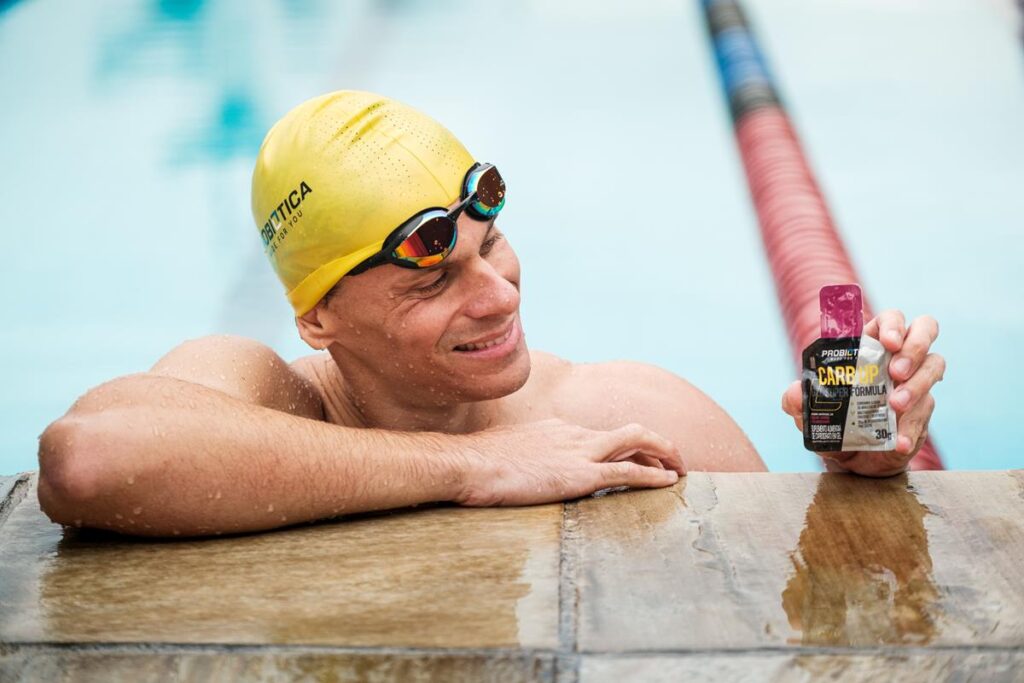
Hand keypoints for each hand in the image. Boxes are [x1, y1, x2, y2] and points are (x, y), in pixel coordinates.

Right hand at [451, 418, 686, 506]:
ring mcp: (579, 452)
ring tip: (681, 470)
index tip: (637, 459)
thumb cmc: (478, 464)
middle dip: (657, 444)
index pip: (602, 435)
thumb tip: (516, 468)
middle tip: (673, 461)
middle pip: (628, 432)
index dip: (626, 447)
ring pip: (637, 442)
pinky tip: (669, 483)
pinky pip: (628, 471)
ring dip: (664, 454)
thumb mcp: (505, 453)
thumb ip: (521, 456)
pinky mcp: (581, 474)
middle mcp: (574, 434)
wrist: (470, 463)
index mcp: (557, 429)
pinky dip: (653, 475)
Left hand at [781, 309, 944, 476]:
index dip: (893, 324)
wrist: (854, 459)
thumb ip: (796, 402)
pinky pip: (927, 409)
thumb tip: (794, 392)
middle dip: (914, 346)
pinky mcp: (924, 408)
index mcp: (869, 347)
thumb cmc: (833, 423)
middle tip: (896, 371)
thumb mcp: (808, 414)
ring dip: (917, 384)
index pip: (889, 320)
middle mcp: (897, 358)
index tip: (888, 342)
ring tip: (895, 406)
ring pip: (934, 365)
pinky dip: (913, 426)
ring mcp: (915, 381)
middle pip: (924, 330)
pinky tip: (900, 442)